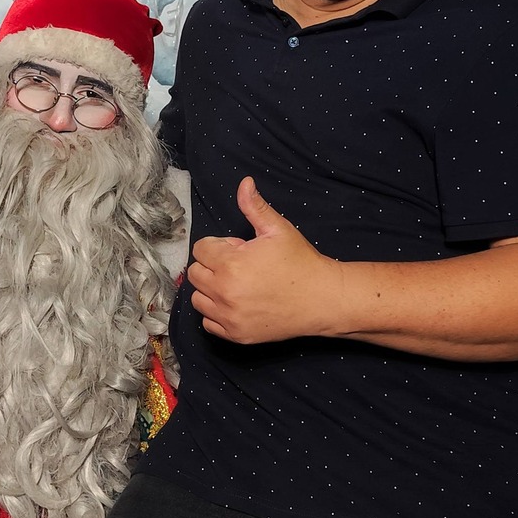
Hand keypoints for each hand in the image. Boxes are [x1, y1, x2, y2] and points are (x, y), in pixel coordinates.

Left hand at [186, 178, 333, 345]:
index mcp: (230, 264)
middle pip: (195, 273)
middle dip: (212, 265)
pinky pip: (208, 323)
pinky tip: (238, 304)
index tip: (240, 249)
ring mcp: (229, 317)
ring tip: (237, 284)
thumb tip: (244, 183)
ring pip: (199, 299)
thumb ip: (255, 206)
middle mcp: (224, 292)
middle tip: (240, 266)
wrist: (322, 299)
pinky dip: (217, 313)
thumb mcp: (278, 229)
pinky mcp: (236, 335)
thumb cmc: (301, 263)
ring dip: (211, 289)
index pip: (201, 249)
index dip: (220, 245)